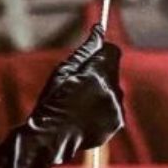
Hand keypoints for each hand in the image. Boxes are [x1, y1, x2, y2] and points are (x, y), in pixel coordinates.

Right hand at [28, 23, 125, 162]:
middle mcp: (112, 91)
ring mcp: (117, 109)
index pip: (112, 50)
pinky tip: (83, 114)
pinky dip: (102, 107)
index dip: (100, 51)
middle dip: (99, 73)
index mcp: (98, 75)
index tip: (89, 57)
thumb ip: (84, 51)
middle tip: (75, 85)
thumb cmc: (51, 101)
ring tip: (78, 102)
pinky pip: (113, 106)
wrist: (50, 137)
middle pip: (112, 70)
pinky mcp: (117, 122)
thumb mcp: (62, 72)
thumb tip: (98, 30)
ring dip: (101, 90)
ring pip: (113, 89)